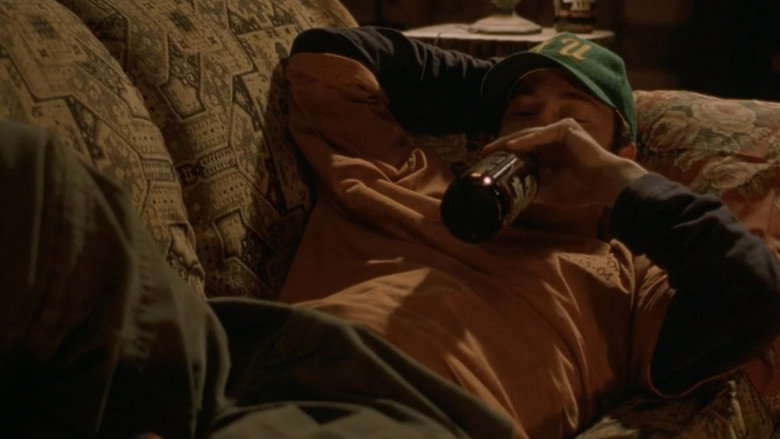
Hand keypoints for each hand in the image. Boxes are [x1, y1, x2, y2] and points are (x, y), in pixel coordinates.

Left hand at [483, 118, 646, 209]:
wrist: (603, 185)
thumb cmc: (581, 190)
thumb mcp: (550, 192)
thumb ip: (533, 190)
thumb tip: (514, 197)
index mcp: (550, 153)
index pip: (523, 151)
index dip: (506, 156)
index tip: (489, 163)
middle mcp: (554, 139)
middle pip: (522, 141)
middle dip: (502, 147)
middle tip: (484, 153)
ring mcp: (560, 131)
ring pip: (529, 136)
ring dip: (510, 142)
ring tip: (492, 149)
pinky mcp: (566, 128)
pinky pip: (541, 134)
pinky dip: (526, 140)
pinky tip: (511, 147)